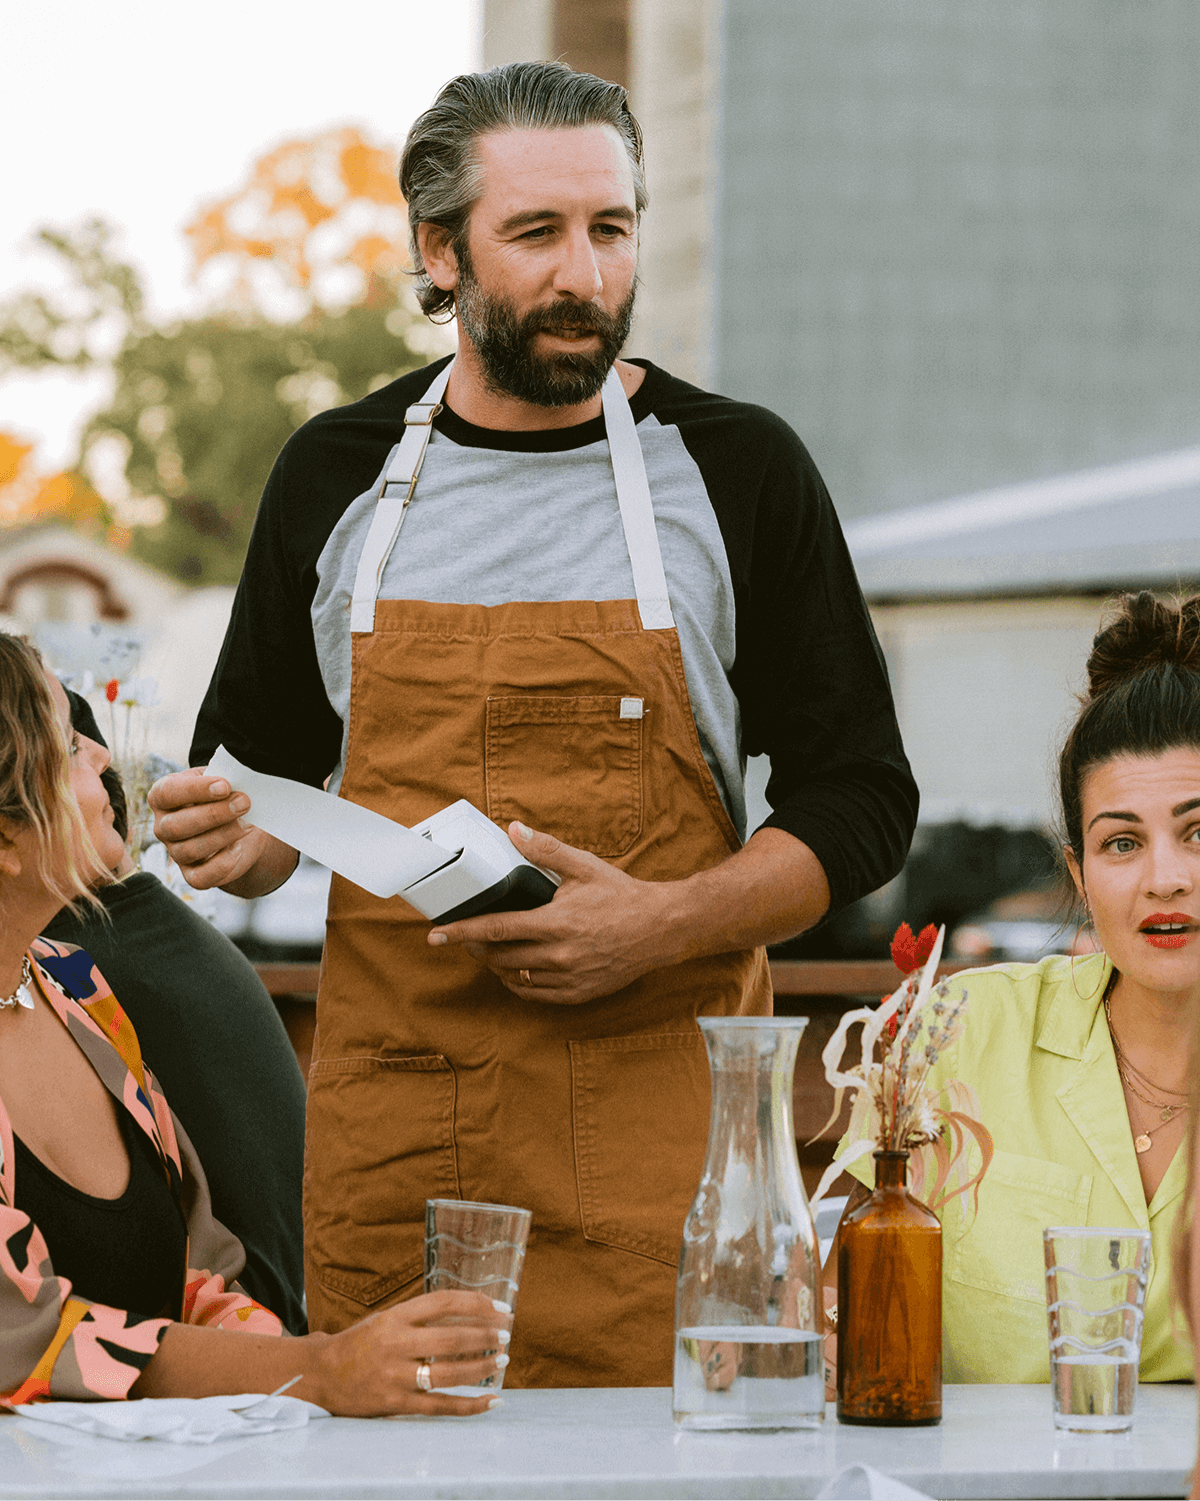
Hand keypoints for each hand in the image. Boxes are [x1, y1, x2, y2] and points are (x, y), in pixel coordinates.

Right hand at [148, 769, 290, 894]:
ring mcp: (175, 852)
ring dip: (222, 836)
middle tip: (244, 802)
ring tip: (247, 824)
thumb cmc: (226, 797)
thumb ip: (222, 779)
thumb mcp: (222, 781)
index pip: (167, 792)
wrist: (241, 826)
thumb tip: (236, 782)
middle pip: (176, 825)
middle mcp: (163, 826)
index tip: (225, 786)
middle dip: (213, 814)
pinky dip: (221, 865)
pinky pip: (199, 878)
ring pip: (188, 850)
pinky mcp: (192, 874)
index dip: (195, 789)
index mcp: (163, 797)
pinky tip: (238, 849)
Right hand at [314, 1291, 511, 1416]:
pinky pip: (439, 1407)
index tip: (499, 1308)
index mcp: (395, 1317)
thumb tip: (471, 1313)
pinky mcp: (395, 1404)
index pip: (443, 1302)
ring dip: (480, 1367)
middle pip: (450, 1338)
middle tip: (506, 1334)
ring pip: (447, 1373)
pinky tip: (490, 1401)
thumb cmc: (361, 1343)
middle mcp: (395, 1344)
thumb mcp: (387, 1319)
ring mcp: (395, 1376)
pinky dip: (468, 1405)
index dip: (476, 1304)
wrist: (321, 1374)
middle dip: (484, 1336)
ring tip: (502, 1360)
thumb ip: (422, 1317)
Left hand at [428, 822, 674, 1004]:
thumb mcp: (584, 866)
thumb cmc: (622, 896)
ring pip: (515, 979)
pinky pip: (535, 995)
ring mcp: (569, 978)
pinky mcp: (579, 993)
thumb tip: (514, 830)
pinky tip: (515, 970)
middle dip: (475, 947)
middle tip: (465, 936)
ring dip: (495, 966)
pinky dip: (518, 984)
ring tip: (488, 951)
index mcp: (556, 922)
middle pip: (499, 958)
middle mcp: (559, 955)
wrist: (661, 928)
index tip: (436, 935)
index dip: (461, 931)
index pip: (496, 929)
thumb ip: (546, 850)